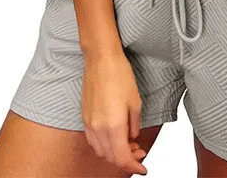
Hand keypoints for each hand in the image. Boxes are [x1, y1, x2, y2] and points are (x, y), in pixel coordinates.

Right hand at [81, 50, 148, 174]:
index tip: (142, 168)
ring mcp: (89, 123)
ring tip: (127, 142)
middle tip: (138, 151)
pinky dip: (104, 144)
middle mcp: (98, 128)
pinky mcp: (84, 117)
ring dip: (114, 152)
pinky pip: (93, 140)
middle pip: (110, 157)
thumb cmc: (119, 74)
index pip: (122, 158)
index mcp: (113, 126)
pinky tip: (113, 136)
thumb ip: (134, 125)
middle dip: (126, 159)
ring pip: (100, 151)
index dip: (134, 167)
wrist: (101, 59)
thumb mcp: (135, 102)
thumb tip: (132, 137)